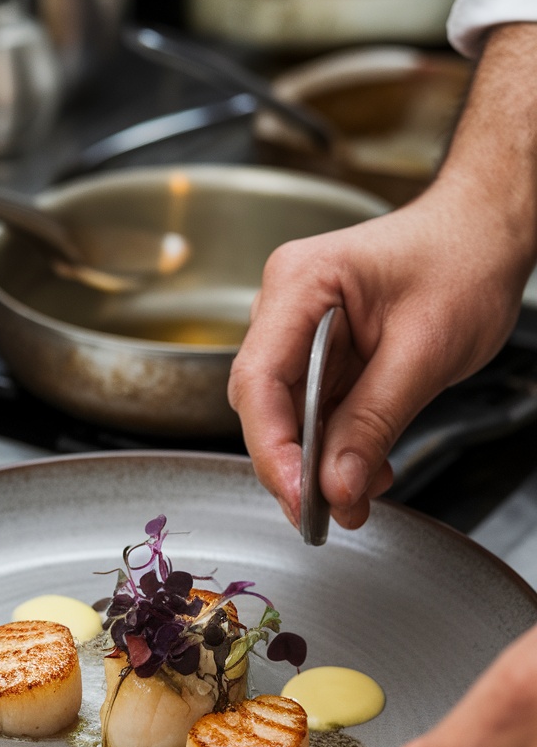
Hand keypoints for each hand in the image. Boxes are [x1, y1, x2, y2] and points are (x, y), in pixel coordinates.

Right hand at [229, 24, 536, 531]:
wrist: (487, 232)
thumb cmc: (464, 258)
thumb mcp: (425, 350)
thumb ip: (375, 421)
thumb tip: (336, 487)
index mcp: (299, 284)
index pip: (259, 380)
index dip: (273, 447)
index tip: (300, 495)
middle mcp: (287, 306)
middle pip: (265, 405)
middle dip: (296, 465)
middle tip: (327, 514)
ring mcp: (301, 330)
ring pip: (290, 416)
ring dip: (321, 463)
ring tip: (359, 497)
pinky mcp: (323, 354)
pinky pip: (318, 412)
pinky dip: (339, 448)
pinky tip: (367, 469)